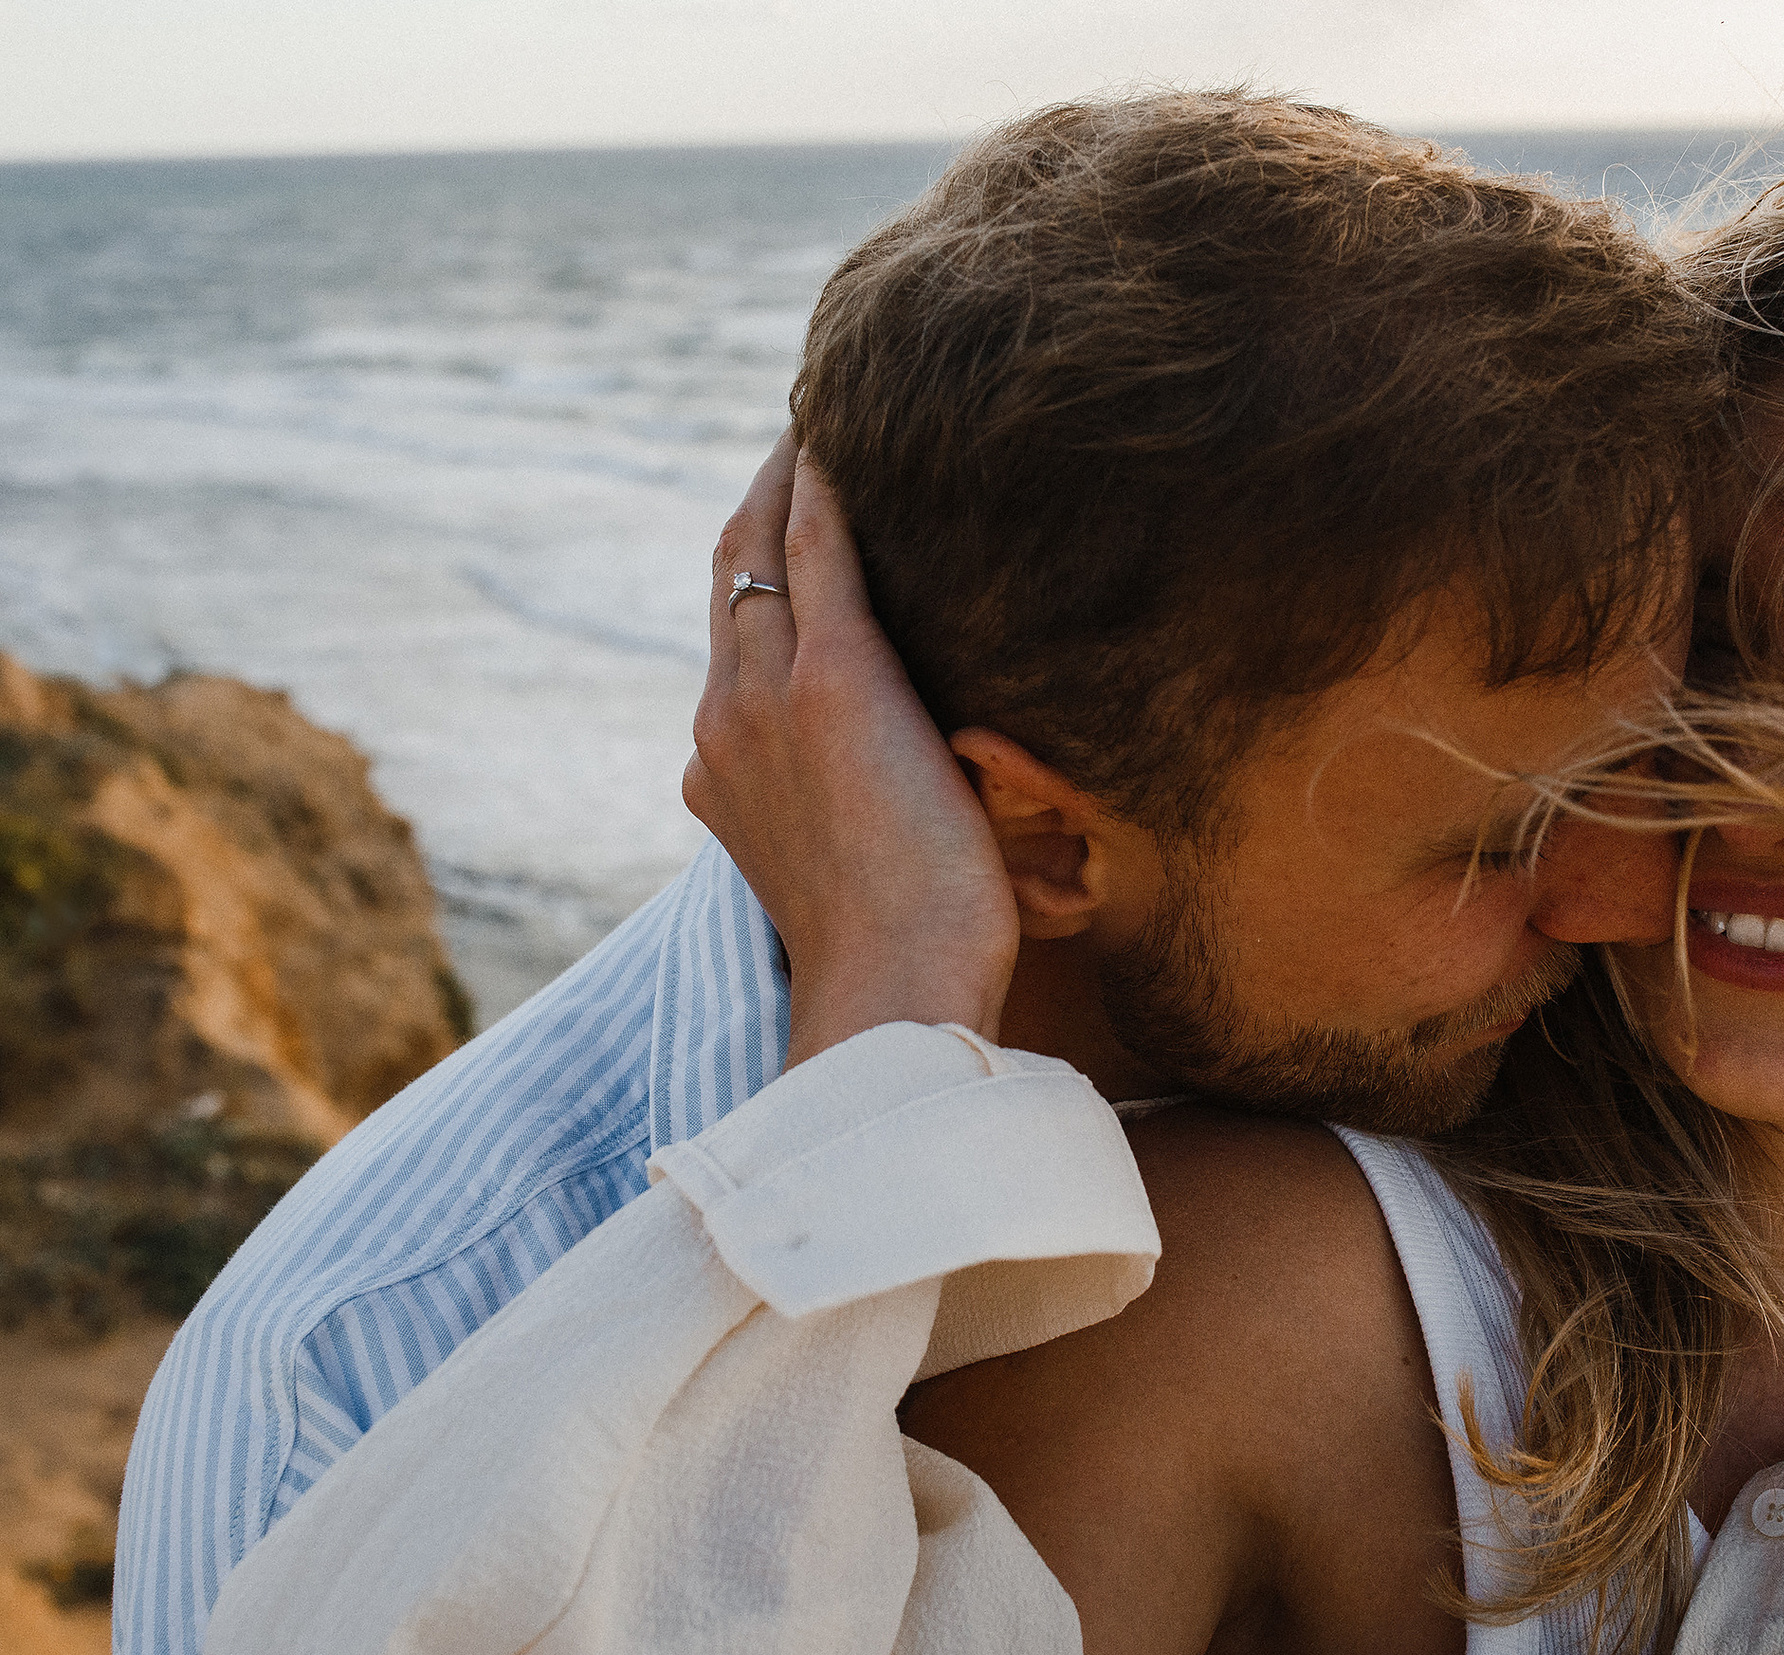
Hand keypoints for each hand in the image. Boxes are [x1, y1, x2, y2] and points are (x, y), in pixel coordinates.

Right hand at [684, 434, 1018, 1065]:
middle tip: (810, 433)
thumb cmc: (911, 960)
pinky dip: (829, 487)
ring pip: (763, 549)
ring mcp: (765, 698)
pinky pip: (822, 551)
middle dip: (766, 501)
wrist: (892, 994)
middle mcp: (723, 722)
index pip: (731, 635)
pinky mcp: (831, 682)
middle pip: (733, 575)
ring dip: (793, 475)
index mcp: (724, 769)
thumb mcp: (868, 870)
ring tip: (833, 413)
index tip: (793, 514)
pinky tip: (847, 433)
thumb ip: (869, 811)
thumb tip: (941, 787)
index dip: (756, 566)